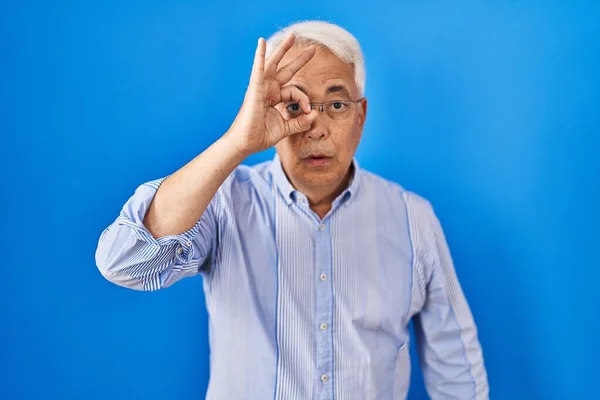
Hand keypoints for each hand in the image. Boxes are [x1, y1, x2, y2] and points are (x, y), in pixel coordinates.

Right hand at [225, 34, 317, 155]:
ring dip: (283, 49)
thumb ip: (300, 122)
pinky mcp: (254, 90)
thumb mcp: (285, 128)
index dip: (304, 99)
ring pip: (273, 64)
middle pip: (285, 70)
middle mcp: (267, 90)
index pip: (294, 92)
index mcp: (274, 98)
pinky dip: (259, 56)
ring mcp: (260, 88)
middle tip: (312, 49)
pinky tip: (261, 43)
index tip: (308, 111)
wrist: (245, 144)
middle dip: (298, 59)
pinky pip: (258, 70)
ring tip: (292, 36)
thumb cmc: (260, 136)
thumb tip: (315, 114)